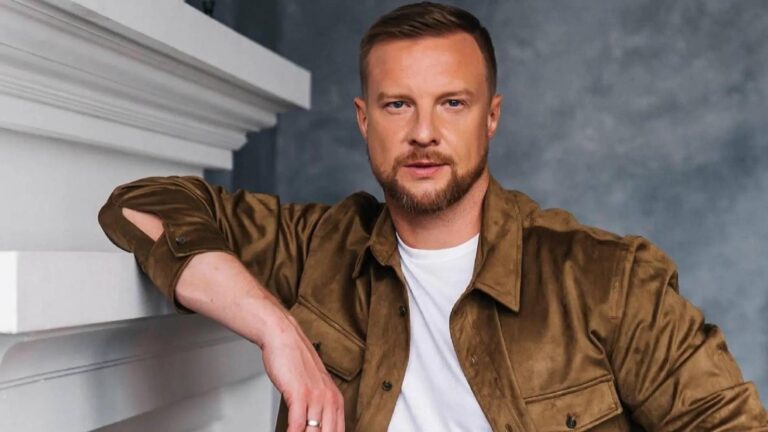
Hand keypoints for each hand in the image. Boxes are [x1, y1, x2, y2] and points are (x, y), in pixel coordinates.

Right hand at [260, 311, 344, 431]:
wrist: (283, 337)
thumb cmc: (295, 361)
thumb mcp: (313, 387)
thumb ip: (318, 407)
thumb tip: (313, 427)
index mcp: (336, 399)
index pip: (339, 431)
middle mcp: (329, 399)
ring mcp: (316, 396)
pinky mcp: (300, 394)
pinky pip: (297, 425)